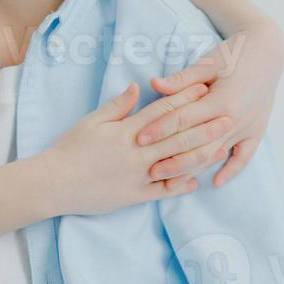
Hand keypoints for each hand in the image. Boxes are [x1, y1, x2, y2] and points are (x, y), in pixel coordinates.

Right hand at [40, 82, 235, 214]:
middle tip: (228, 118)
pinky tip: (197, 181)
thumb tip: (139, 87)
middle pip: (177, 138)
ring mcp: (137, 177)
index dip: (184, 99)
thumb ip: (119, 105)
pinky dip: (180, 186)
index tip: (204, 89)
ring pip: (176, 165)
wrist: (55, 182)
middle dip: (205, 127)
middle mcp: (137, 153)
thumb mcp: (93, 120)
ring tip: (222, 148)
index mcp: (127, 131)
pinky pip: (162, 192)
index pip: (162, 112)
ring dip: (201, 156)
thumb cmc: (70, 148)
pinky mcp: (134, 196)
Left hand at [140, 25, 283, 187]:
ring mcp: (248, 127)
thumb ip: (182, 78)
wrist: (267, 51)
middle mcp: (235, 118)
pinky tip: (216, 183)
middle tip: (149, 170)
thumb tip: (154, 84)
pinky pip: (244, 157)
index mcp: (221, 99)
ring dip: (194, 171)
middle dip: (172, 160)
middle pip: (199, 145)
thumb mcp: (208, 63)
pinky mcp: (257, 131)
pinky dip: (231, 171)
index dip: (161, 129)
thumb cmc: (233, 53)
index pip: (184, 119)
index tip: (140, 138)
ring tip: (171, 184)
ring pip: (216, 155)